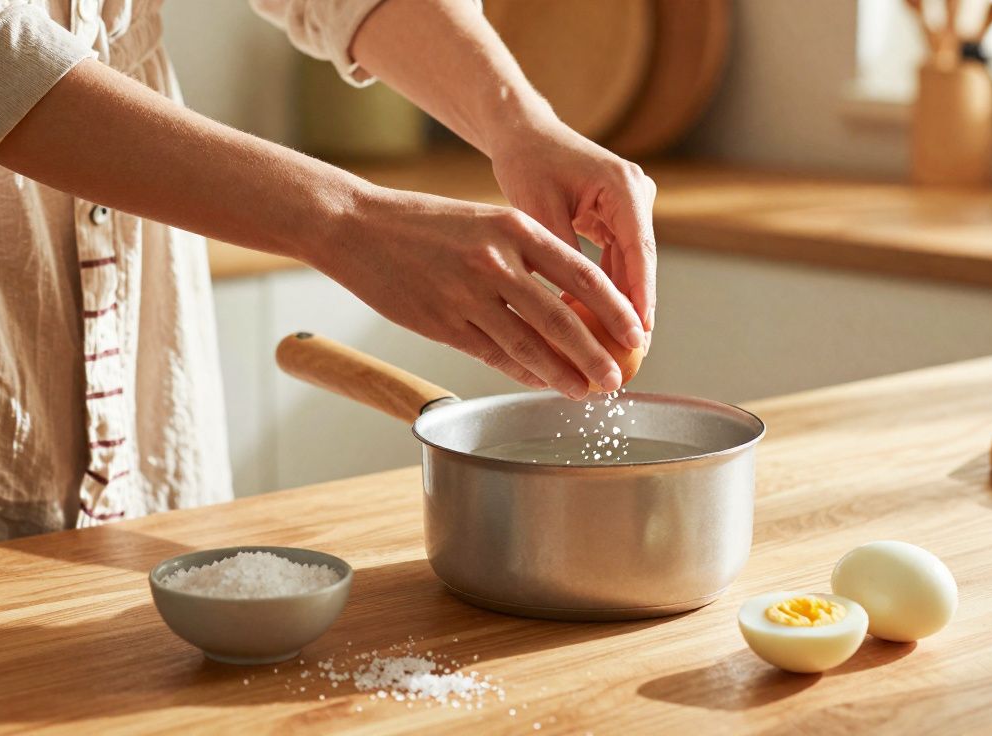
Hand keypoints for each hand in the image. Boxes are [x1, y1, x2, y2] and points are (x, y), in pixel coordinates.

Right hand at [309, 185, 645, 398]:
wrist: (356, 226)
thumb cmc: (424, 224)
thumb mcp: (484, 220)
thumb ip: (525, 253)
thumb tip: (568, 295)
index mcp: (514, 227)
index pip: (581, 274)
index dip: (614, 309)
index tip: (635, 331)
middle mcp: (495, 260)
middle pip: (561, 317)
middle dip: (596, 353)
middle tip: (617, 377)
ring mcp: (467, 295)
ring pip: (528, 345)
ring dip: (562, 373)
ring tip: (585, 391)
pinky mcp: (443, 323)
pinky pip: (493, 355)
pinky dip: (522, 372)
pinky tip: (540, 383)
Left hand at [488, 120, 657, 337]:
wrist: (524, 134)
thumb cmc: (527, 162)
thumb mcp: (538, 210)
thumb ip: (561, 253)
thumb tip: (572, 304)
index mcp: (623, 186)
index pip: (639, 249)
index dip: (641, 294)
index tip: (640, 331)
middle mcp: (635, 193)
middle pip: (641, 260)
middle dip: (636, 306)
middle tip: (633, 351)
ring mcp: (630, 204)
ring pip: (631, 263)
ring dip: (621, 300)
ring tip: (617, 345)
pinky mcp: (617, 215)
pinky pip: (617, 257)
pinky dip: (607, 285)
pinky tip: (597, 320)